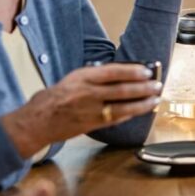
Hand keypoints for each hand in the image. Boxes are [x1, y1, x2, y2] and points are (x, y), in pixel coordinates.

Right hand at [2, 64, 161, 157]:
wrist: (37, 120)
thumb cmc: (55, 97)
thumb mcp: (73, 79)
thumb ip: (95, 77)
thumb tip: (121, 74)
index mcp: (83, 77)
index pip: (113, 71)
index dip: (132, 71)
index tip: (146, 70)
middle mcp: (88, 93)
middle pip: (122, 89)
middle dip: (143, 88)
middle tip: (157, 85)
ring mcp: (91, 111)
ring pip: (123, 106)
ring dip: (142, 103)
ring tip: (155, 99)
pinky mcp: (92, 125)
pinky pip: (116, 119)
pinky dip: (130, 114)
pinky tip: (141, 111)